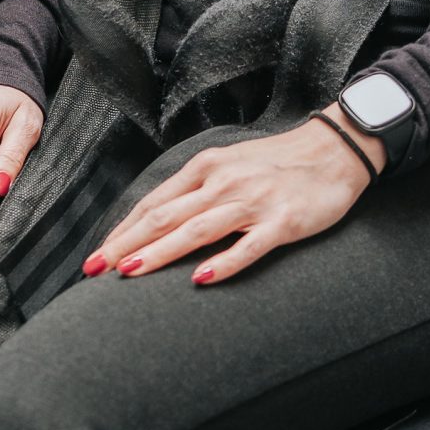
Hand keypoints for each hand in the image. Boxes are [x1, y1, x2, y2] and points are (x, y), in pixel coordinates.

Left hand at [83, 110, 385, 286]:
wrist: (335, 149)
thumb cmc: (278, 164)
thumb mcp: (230, 167)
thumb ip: (196, 191)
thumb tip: (157, 223)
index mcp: (206, 168)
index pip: (154, 204)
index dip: (122, 231)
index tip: (97, 256)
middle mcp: (223, 182)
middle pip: (165, 217)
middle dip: (126, 245)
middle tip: (95, 269)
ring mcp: (253, 202)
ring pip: (196, 230)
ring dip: (160, 252)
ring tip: (130, 272)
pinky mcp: (283, 221)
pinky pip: (248, 245)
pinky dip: (223, 262)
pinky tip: (201, 279)